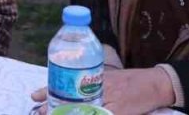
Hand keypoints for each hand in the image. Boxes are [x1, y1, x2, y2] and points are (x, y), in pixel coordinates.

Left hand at [30, 65, 168, 114]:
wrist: (154, 83)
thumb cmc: (129, 81)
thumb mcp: (106, 77)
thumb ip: (88, 83)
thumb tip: (65, 91)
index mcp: (93, 76)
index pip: (66, 83)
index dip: (48, 91)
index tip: (34, 96)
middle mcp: (98, 86)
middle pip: (70, 99)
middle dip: (53, 108)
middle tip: (40, 112)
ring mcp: (109, 99)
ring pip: (83, 110)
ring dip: (68, 114)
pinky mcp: (119, 111)